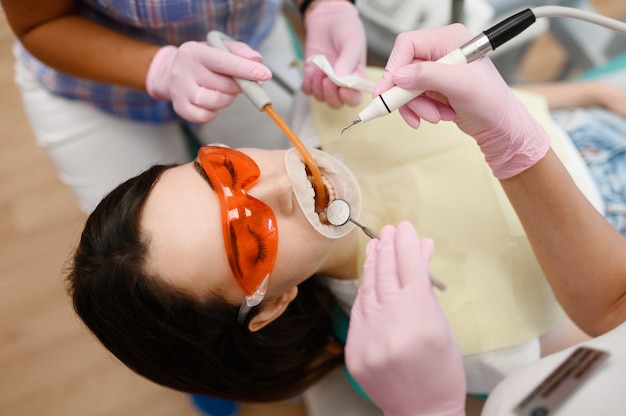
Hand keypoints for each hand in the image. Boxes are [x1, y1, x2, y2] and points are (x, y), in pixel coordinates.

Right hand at [146, 41, 270, 122]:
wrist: (176, 72)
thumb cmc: (204, 61)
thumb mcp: (220, 48)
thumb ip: (240, 51)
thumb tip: (257, 59)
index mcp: (193, 51)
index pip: (223, 62)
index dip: (246, 69)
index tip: (265, 74)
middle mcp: (182, 70)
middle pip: (222, 85)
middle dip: (240, 86)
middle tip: (243, 83)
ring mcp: (179, 91)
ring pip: (215, 102)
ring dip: (228, 99)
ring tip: (225, 91)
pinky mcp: (180, 108)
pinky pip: (205, 117)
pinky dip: (214, 112)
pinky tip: (213, 102)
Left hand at [302, 1, 365, 107]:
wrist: (328, 17)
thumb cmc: (346, 28)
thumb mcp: (352, 41)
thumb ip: (348, 60)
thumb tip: (341, 79)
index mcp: (357, 77)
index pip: (355, 98)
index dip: (349, 98)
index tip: (343, 89)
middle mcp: (341, 83)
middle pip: (337, 103)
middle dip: (330, 94)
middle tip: (327, 79)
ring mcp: (325, 80)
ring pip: (320, 98)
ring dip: (318, 87)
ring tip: (319, 69)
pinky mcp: (312, 76)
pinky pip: (307, 90)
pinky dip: (307, 83)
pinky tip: (311, 69)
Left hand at [345, 221, 465, 415]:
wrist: (421, 412)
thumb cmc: (442, 371)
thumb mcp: (443, 326)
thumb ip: (427, 287)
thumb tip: (423, 249)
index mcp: (422, 321)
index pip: (411, 269)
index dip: (407, 244)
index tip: (405, 227)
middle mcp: (393, 328)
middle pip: (388, 275)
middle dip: (388, 247)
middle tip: (390, 229)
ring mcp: (370, 340)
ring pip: (369, 290)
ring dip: (373, 265)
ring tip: (377, 244)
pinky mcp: (354, 351)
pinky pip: (359, 312)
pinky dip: (365, 291)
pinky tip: (369, 275)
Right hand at [374, 24, 549, 178]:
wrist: (499, 126)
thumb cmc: (492, 102)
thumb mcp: (462, 86)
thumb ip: (429, 76)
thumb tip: (400, 76)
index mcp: (448, 39)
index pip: (407, 45)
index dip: (394, 68)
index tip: (387, 92)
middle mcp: (440, 51)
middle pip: (403, 68)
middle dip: (408, 95)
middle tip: (412, 113)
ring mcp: (435, 69)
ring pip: (405, 86)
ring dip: (416, 106)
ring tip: (435, 116)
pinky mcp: (432, 86)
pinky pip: (412, 97)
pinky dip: (419, 110)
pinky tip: (436, 115)